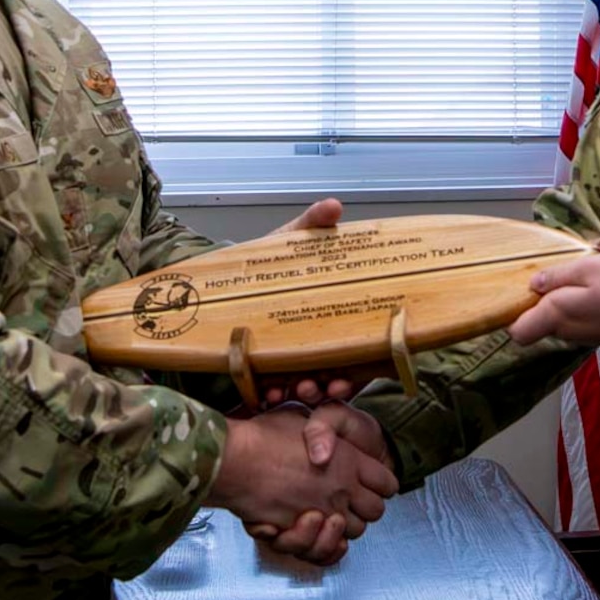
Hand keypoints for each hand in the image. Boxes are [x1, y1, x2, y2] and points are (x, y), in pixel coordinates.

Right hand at [212, 403, 396, 564]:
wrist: (235, 460)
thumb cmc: (264, 436)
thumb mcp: (303, 421)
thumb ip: (323, 435)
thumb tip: (326, 445)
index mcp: (350, 459)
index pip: (387, 483)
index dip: (380, 484)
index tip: (370, 483)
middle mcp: (343, 489)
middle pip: (375, 511)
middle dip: (365, 508)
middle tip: (350, 500)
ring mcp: (324, 512)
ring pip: (353, 532)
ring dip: (344, 527)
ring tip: (328, 514)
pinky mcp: (302, 532)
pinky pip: (328, 550)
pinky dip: (327, 547)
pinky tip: (318, 532)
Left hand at [258, 199, 379, 405]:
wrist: (225, 279)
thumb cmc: (270, 261)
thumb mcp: (291, 240)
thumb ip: (311, 224)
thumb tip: (334, 206)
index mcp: (337, 314)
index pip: (367, 344)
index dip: (374, 362)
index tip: (362, 366)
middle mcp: (323, 340)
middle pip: (342, 371)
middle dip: (336, 383)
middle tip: (323, 384)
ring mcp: (296, 356)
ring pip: (313, 384)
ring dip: (309, 391)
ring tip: (297, 388)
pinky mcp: (268, 368)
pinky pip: (277, 388)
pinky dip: (274, 393)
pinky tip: (267, 394)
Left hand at [506, 250, 599, 347]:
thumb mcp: (586, 268)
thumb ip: (556, 277)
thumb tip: (534, 284)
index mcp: (555, 317)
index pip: (518, 333)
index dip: (515, 314)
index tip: (524, 292)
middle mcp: (567, 332)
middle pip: (544, 315)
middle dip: (552, 288)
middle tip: (572, 262)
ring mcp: (586, 334)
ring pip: (568, 309)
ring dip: (577, 284)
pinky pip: (588, 310)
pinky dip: (594, 291)